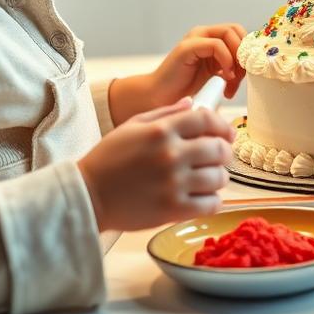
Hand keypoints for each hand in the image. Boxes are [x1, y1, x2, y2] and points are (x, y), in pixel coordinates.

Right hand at [78, 99, 234, 231]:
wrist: (86, 196)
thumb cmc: (108, 159)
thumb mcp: (133, 125)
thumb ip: (166, 113)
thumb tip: (193, 103)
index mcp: (162, 130)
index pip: (207, 118)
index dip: (222, 125)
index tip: (228, 133)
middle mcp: (171, 154)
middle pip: (219, 148)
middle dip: (224, 152)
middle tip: (220, 157)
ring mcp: (173, 183)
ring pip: (218, 177)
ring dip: (219, 177)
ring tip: (211, 178)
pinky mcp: (172, 210)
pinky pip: (210, 204)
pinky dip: (213, 201)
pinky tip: (205, 197)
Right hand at [109, 24, 246, 123]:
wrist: (159, 99)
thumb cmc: (186, 90)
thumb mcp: (215, 76)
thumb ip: (230, 68)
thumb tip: (251, 68)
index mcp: (211, 38)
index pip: (239, 33)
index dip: (247, 51)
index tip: (246, 74)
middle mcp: (204, 34)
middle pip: (237, 30)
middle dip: (244, 53)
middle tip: (241, 76)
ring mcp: (195, 38)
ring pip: (229, 33)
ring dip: (236, 56)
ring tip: (232, 79)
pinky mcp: (188, 46)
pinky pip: (216, 45)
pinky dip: (226, 60)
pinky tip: (224, 77)